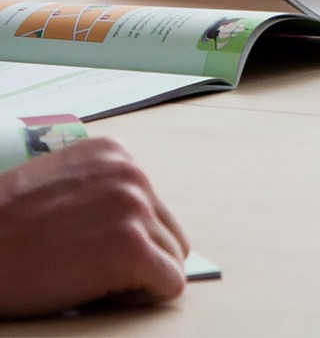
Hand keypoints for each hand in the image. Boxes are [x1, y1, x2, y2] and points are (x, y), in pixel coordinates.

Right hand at [0, 138, 188, 318]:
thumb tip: (146, 224)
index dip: (124, 236)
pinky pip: (170, 284)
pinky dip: (143, 298)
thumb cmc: (2, 230)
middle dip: (139, 257)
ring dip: (135, 278)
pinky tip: (101, 293)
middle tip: (86, 268)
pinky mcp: (131, 250)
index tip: (83, 244)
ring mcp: (134, 209)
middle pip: (168, 232)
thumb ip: (102, 193)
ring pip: (170, 258)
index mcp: (115, 153)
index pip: (153, 206)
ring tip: (85, 276)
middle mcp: (133, 174)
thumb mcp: (60, 187)